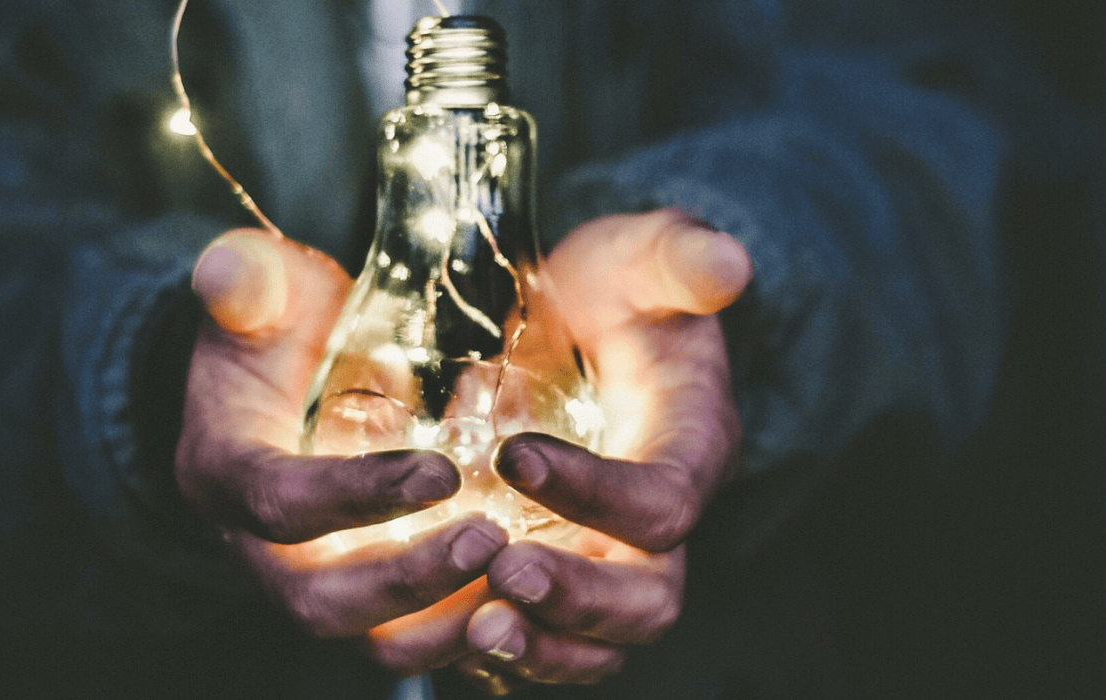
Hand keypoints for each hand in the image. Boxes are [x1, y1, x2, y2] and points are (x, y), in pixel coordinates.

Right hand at [176, 228, 508, 671]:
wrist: (277, 381)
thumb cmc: (275, 330)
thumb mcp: (260, 293)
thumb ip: (247, 280)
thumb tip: (228, 268)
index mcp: (225, 473)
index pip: (278, 503)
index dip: (355, 497)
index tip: (442, 472)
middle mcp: (260, 548)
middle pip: (320, 602)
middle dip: (407, 582)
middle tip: (491, 541)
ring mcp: (313, 581)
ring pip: (371, 641)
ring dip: (446, 624)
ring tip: (522, 581)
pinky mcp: (364, 598)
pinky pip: (410, 640)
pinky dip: (468, 634)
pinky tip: (530, 601)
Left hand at [457, 209, 751, 692]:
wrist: (577, 321)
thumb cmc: (613, 289)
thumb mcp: (641, 256)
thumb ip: (679, 258)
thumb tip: (728, 262)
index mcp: (689, 449)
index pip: (662, 501)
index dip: (597, 492)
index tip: (515, 455)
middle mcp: (656, 523)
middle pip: (647, 599)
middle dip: (579, 599)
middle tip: (503, 574)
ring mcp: (607, 556)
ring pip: (598, 642)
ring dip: (541, 647)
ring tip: (475, 629)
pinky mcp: (560, 571)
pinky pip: (545, 640)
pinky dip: (505, 650)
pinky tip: (445, 632)